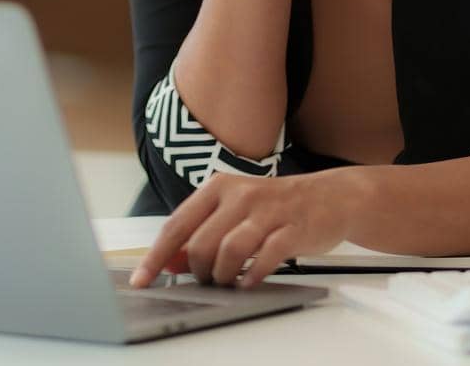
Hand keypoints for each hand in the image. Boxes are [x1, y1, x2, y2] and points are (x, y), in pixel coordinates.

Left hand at [128, 170, 356, 289]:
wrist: (328, 197)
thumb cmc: (273, 207)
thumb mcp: (231, 213)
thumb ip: (200, 234)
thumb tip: (168, 262)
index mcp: (218, 187)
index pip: (177, 225)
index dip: (156, 256)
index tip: (142, 280)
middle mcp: (240, 195)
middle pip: (201, 243)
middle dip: (199, 271)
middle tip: (207, 279)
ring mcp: (268, 211)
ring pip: (230, 250)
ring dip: (223, 275)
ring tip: (228, 281)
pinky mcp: (292, 228)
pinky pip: (265, 257)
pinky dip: (252, 275)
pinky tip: (249, 281)